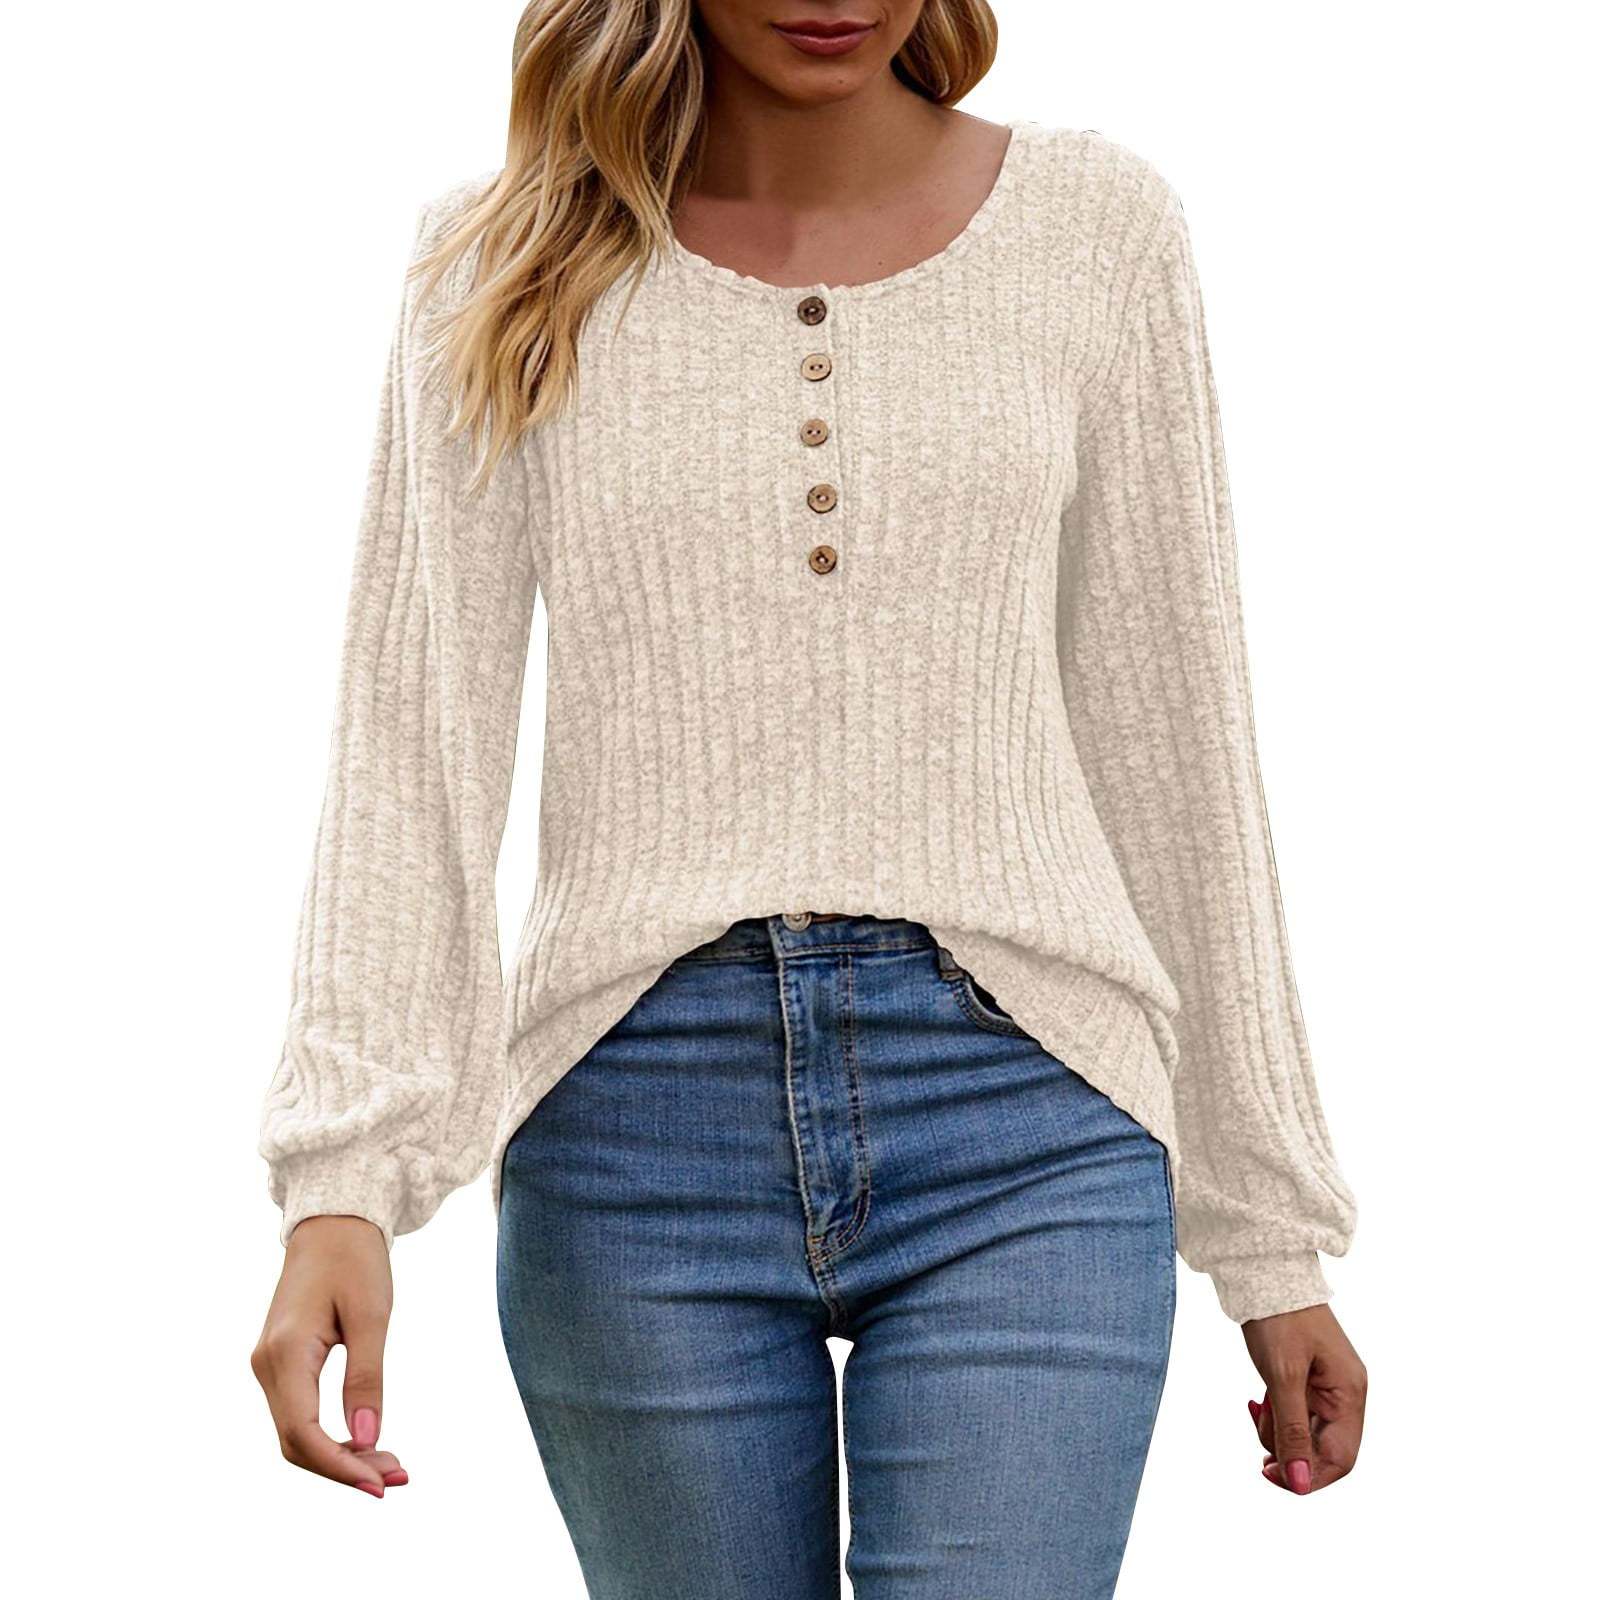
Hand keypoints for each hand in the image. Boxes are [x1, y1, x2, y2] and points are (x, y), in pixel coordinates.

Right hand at [251, 1214, 407, 1497]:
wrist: (332, 1224)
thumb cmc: (355, 1261)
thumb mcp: (372, 1315)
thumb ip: (367, 1377)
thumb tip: (369, 1436)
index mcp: (285, 1352)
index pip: (304, 1432)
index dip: (340, 1466)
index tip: (380, 1485)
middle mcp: (267, 1365)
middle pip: (298, 1443)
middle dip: (345, 1468)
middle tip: (398, 1478)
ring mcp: (269, 1367)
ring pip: (297, 1434)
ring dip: (340, 1456)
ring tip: (391, 1465)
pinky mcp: (281, 1365)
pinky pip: (300, 1415)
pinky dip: (331, 1436)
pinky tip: (366, 1442)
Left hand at [1242, 1302, 1365, 1493]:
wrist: (1264, 1269)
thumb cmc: (1278, 1317)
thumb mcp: (1282, 1377)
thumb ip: (1292, 1431)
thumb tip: (1298, 1482)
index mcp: (1350, 1394)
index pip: (1341, 1458)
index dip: (1309, 1476)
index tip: (1272, 1473)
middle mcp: (1345, 1393)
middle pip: (1323, 1448)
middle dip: (1289, 1449)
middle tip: (1259, 1432)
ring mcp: (1327, 1385)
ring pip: (1306, 1432)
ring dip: (1278, 1429)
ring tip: (1259, 1404)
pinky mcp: (1308, 1377)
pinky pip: (1296, 1412)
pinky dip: (1276, 1413)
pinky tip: (1260, 1398)